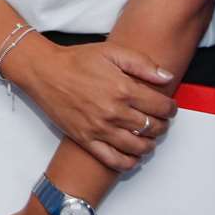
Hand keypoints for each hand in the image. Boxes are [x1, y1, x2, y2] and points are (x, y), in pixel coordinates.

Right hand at [16, 41, 175, 171]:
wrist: (43, 71)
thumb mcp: (111, 51)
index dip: (170, 108)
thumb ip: (142, 63)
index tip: (168, 107)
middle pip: (153, 128)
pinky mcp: (86, 140)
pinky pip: (114, 161)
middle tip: (158, 120)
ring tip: (147, 136)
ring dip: (149, 144)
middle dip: (161, 124)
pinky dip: (128, 162)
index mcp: (123, 89)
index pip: (162, 107)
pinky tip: (132, 155)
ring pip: (138, 147)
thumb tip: (167, 77)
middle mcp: (114, 112)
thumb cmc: (76, 60)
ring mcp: (100, 129)